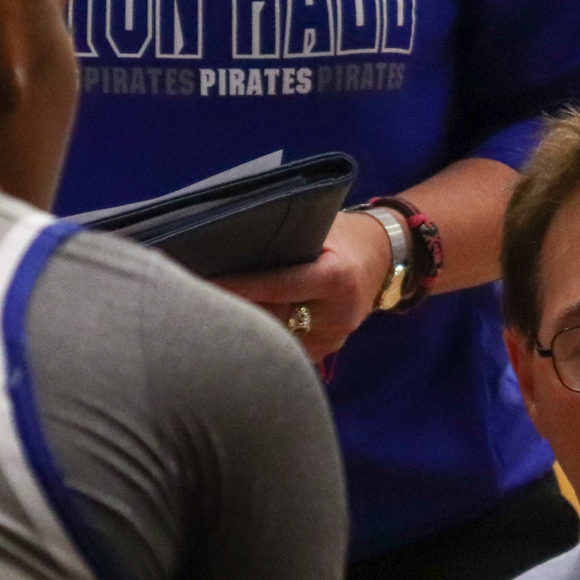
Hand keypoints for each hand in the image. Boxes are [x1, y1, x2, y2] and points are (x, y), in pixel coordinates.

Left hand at [215, 210, 391, 361]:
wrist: (383, 258)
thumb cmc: (344, 235)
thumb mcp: (322, 227)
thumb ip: (286, 239)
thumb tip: (231, 243)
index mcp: (338, 279)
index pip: (279, 286)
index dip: (240, 285)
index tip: (205, 282)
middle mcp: (338, 316)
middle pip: (273, 318)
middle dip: (235, 310)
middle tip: (196, 303)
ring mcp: (333, 339)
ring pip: (275, 340)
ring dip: (243, 328)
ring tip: (208, 316)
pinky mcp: (325, 352)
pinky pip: (284, 348)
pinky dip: (259, 338)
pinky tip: (233, 330)